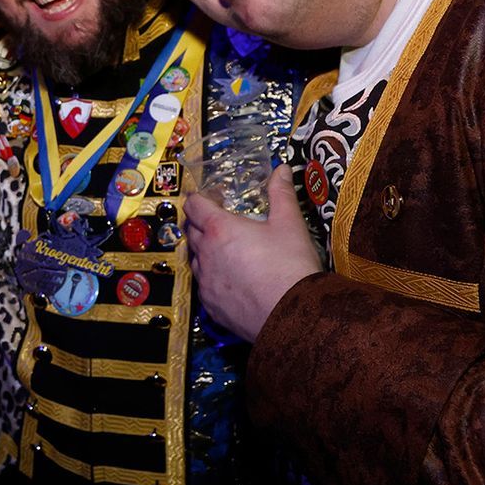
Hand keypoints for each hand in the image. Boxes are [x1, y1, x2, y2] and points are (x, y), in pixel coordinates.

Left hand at [183, 166, 322, 342]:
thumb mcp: (290, 224)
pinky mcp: (209, 305)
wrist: (294, 315)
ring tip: (226, 250)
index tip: (216, 198)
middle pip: (190, 230)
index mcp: (219, 229)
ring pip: (194, 259)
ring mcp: (204, 281)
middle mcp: (204, 254)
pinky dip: (212, 276)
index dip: (200, 198)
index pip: (193, 205)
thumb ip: (281, 194)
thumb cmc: (290, 265)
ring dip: (204, 250)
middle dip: (201, 222)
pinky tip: (231, 278)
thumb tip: (282, 169)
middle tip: (221, 221)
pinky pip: (203, 285)